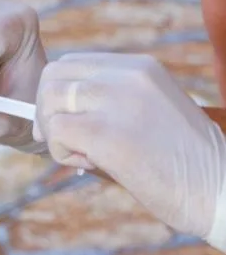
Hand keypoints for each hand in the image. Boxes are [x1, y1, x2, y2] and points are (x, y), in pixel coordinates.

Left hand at [32, 52, 225, 242]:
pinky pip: (56, 131)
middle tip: (63, 142)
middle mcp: (128, 75)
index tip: (61, 122)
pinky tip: (88, 164)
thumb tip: (53, 111)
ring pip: (50, 101)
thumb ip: (108, 101)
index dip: (55, 94)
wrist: (222, 191)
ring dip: (54, 133)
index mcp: (139, 67)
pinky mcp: (109, 134)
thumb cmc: (183, 163)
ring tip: (84, 155)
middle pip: (53, 77)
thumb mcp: (148, 112)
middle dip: (46, 111)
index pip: (71, 63)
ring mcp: (119, 101)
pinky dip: (60, 152)